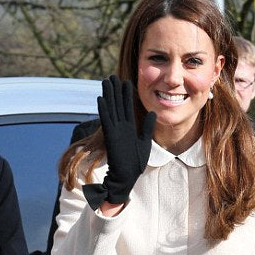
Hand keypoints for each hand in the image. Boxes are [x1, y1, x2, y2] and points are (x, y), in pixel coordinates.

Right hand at [83, 76, 155, 207]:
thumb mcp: (145, 142)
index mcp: (129, 128)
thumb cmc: (135, 163)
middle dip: (115, 90)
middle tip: (112, 76)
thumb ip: (148, 127)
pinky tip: (101, 99)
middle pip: (117, 105)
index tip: (126, 82)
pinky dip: (104, 110)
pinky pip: (106, 121)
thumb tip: (153, 112)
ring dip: (108, 95)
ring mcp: (115, 131)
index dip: (126, 95)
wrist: (126, 177)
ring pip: (111, 109)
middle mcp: (121, 127)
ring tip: (106, 81)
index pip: (127, 107)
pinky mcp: (110, 137)